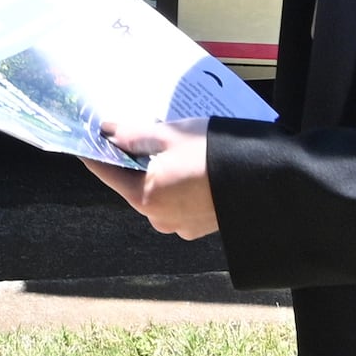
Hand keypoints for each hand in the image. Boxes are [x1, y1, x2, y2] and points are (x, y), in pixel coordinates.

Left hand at [85, 118, 217, 237]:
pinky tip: (192, 164)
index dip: (96, 150)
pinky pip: (178, 201)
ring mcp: (180, 225)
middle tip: (140, 130)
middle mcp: (158, 218)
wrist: (266, 180)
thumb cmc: (214, 154)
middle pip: (133, 182)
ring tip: (173, 145)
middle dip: (134, 157)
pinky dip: (178, 183)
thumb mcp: (170, 135)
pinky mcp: (200, 225)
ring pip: (157, 191)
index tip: (90, 134)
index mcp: (144, 198)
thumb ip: (134, 134)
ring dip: (159, 170)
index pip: (106, 172)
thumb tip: (107, 130)